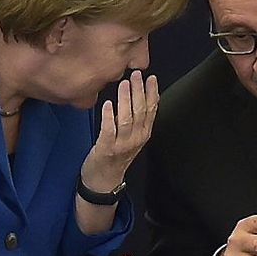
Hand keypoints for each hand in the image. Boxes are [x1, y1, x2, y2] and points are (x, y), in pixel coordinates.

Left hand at [79, 70, 157, 192]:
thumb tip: (137, 96)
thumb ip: (135, 120)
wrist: (104, 181)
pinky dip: (109, 116)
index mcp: (144, 134)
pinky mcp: (106, 149)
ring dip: (126, 100)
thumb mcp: (132, 138)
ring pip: (127, 119)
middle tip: (136, 75)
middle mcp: (136, 139)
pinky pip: (109, 130)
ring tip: (124, 84)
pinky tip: (108, 104)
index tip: (151, 78)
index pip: (152, 110)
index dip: (152, 93)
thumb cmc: (116, 157)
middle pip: (140, 111)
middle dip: (139, 91)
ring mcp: (122, 145)